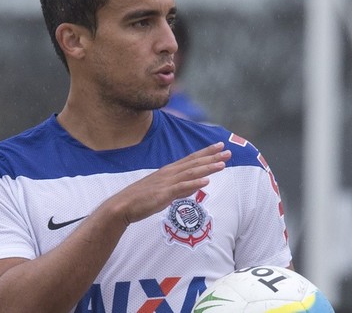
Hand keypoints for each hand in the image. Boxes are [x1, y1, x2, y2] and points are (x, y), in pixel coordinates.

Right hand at [108, 141, 230, 225]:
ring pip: (191, 173)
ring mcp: (166, 182)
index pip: (191, 158)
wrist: (123, 205)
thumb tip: (196, 185)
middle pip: (194, 163)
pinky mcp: (163, 194)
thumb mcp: (164, 191)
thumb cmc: (142, 199)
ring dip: (207, 168)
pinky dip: (194, 183)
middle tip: (228, 151)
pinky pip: (181, 187)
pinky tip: (206, 181)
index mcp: (169, 171)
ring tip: (222, 164)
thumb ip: (181, 188)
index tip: (219, 146)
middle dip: (212, 157)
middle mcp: (169, 173)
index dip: (206, 152)